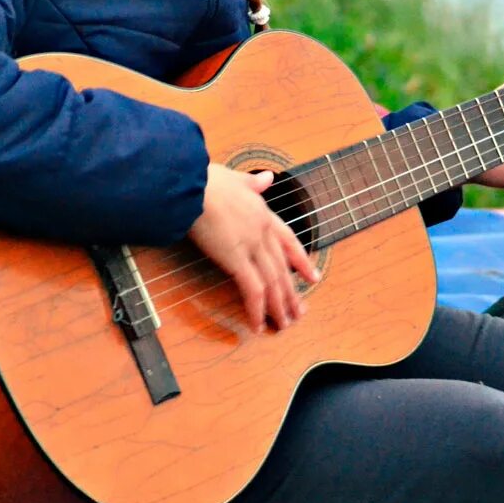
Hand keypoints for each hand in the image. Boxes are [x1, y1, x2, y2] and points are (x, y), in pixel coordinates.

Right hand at [188, 164, 319, 333]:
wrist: (190, 185)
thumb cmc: (204, 181)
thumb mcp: (234, 177)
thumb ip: (252, 182)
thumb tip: (268, 178)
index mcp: (262, 212)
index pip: (289, 240)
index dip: (301, 260)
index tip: (313, 277)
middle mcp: (262, 231)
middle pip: (282, 268)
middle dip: (291, 293)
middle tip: (299, 312)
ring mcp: (252, 245)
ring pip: (273, 282)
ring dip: (278, 306)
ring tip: (283, 325)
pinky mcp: (236, 259)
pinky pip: (253, 290)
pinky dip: (257, 309)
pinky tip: (257, 324)